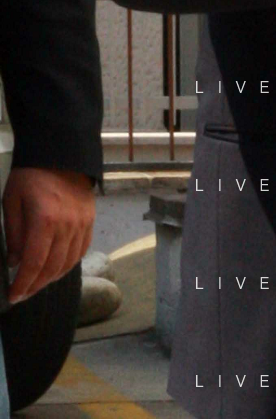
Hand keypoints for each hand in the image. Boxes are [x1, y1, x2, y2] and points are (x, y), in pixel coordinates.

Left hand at [3, 167, 94, 302]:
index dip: (23, 284)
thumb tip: (16, 262)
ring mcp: (82, 223)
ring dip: (52, 278)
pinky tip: (57, 268)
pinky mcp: (90, 220)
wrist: (61, 152)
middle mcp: (67, 226)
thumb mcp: (12, 201)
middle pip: (52, 268)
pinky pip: (82, 250)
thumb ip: (14, 234)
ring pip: (69, 263)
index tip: (13, 297)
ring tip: (38, 283)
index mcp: (45, 221)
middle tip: (23, 294)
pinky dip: (69, 264)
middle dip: (35, 286)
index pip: (34, 264)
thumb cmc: (31, 175)